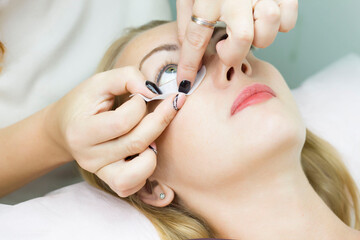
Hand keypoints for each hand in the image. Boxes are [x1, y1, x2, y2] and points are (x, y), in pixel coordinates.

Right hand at [47, 66, 185, 196]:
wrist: (64, 129)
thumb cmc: (84, 103)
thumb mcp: (99, 82)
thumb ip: (127, 78)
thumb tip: (154, 91)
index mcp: (81, 132)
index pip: (122, 122)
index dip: (139, 104)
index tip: (140, 95)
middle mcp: (89, 158)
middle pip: (136, 143)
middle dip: (160, 120)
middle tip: (171, 104)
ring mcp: (101, 172)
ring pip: (139, 171)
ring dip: (153, 150)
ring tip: (151, 135)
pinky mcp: (111, 182)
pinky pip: (135, 185)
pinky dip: (146, 170)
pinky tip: (145, 151)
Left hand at [176, 0, 297, 90]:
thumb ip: (186, 17)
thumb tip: (186, 47)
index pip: (195, 38)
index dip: (188, 64)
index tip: (185, 81)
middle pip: (243, 38)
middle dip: (233, 54)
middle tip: (226, 48)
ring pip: (269, 29)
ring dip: (258, 36)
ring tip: (248, 26)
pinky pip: (289, 18)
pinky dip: (280, 24)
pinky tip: (264, 18)